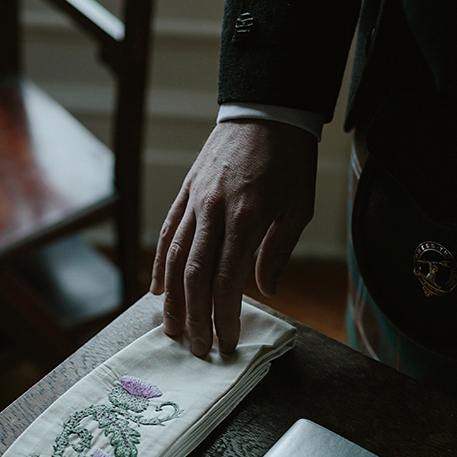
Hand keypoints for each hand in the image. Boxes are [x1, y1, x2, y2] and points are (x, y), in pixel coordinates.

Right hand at [150, 120, 317, 355]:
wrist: (266, 109)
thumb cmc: (290, 160)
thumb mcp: (298, 207)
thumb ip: (278, 251)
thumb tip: (264, 291)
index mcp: (247, 217)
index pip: (226, 280)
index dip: (223, 317)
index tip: (226, 343)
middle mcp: (214, 211)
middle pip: (195, 276)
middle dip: (195, 317)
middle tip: (197, 347)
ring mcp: (195, 200)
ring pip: (174, 258)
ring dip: (172, 299)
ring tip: (171, 329)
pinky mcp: (185, 192)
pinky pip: (168, 233)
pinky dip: (160, 265)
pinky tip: (158, 291)